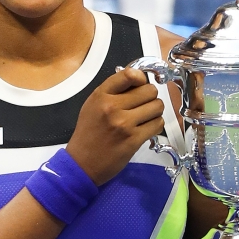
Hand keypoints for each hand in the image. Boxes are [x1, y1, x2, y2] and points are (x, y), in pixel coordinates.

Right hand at [67, 68, 165, 185]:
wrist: (82, 163)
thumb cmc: (88, 133)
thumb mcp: (93, 105)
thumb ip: (113, 91)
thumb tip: (139, 81)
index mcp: (101, 95)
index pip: (130, 74)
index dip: (142, 78)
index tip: (141, 85)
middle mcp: (112, 107)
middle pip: (149, 90)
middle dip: (150, 97)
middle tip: (143, 105)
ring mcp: (124, 124)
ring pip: (157, 106)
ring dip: (155, 111)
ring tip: (146, 117)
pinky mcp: (134, 140)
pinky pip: (157, 124)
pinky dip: (155, 125)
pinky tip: (146, 128)